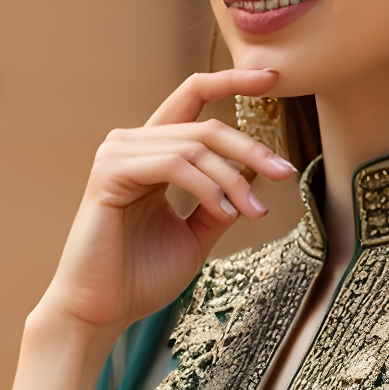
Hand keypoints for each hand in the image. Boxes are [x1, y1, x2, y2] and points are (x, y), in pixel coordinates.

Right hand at [34, 69, 297, 342]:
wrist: (103, 311)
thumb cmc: (142, 276)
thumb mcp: (197, 233)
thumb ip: (221, 199)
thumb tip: (258, 170)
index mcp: (150, 151)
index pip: (193, 98)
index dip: (232, 81)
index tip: (274, 78)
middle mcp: (131, 144)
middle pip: (206, 125)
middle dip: (252, 149)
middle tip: (286, 173)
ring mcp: (116, 156)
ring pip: (194, 145)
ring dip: (232, 178)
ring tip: (252, 212)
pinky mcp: (109, 174)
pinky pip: (173, 165)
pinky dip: (207, 187)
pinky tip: (224, 212)